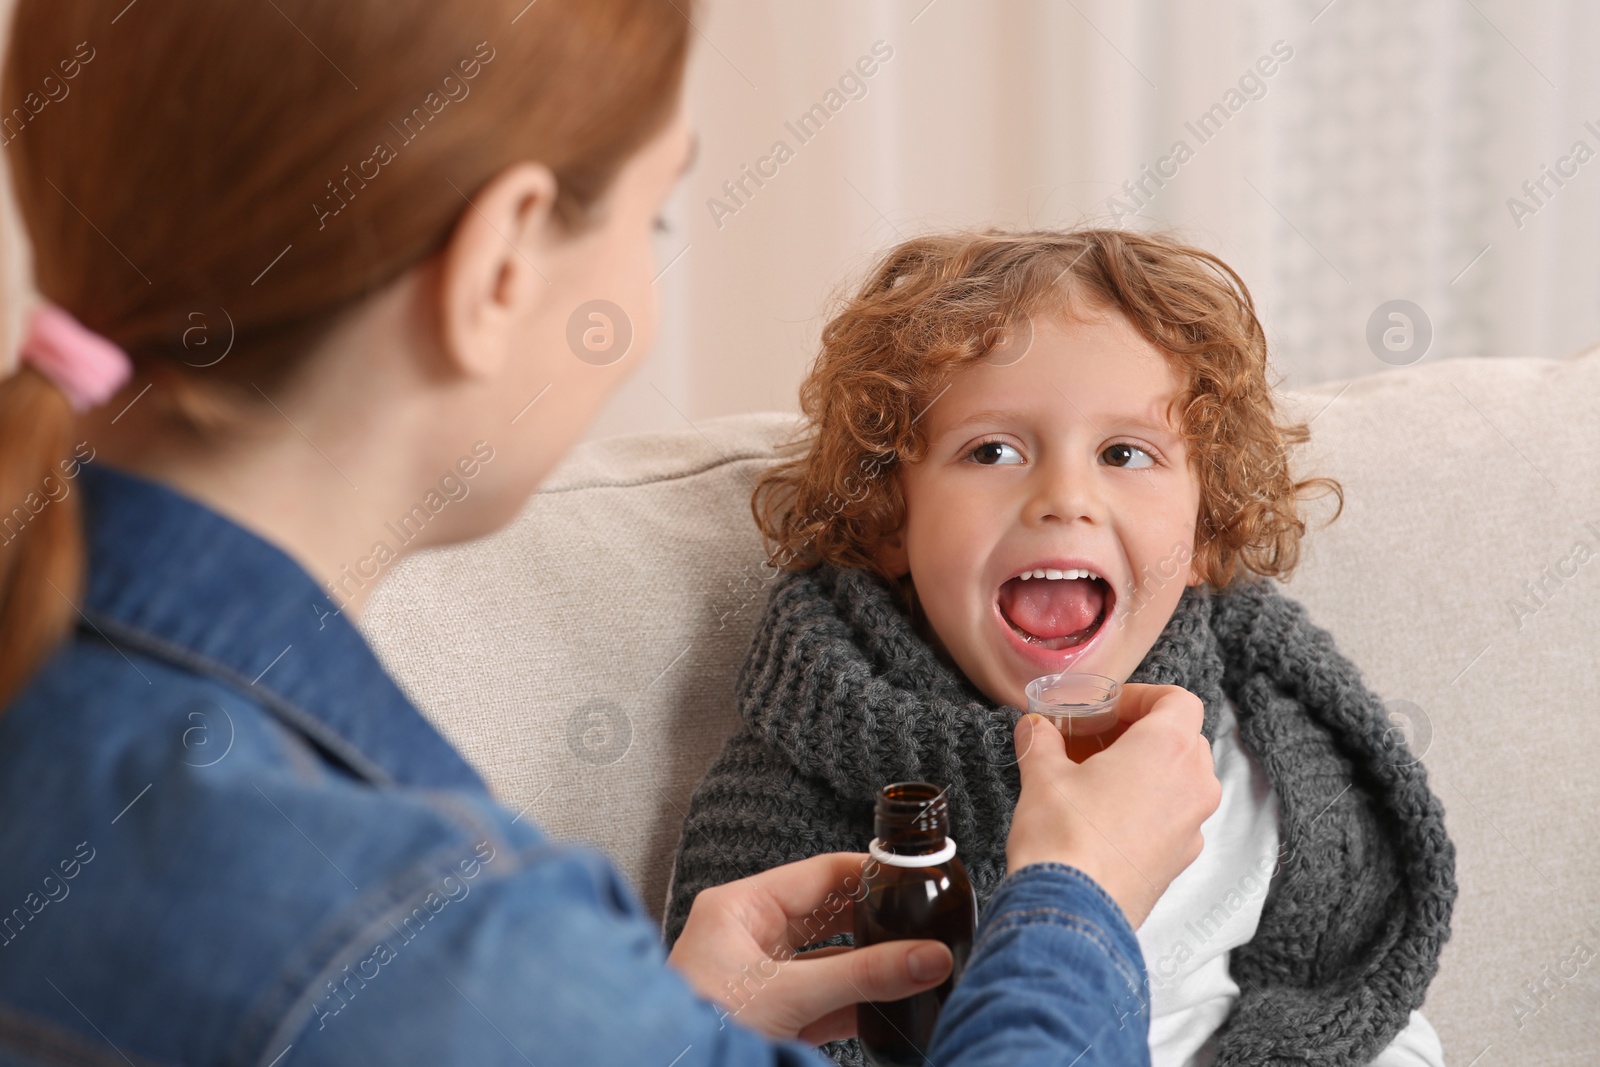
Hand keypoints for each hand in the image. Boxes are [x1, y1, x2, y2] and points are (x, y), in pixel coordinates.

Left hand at [666, 852, 953, 1044]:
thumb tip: (928, 957)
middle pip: (830, 918)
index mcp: (741, 908)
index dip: (869, 874)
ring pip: (832, 962)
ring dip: (872, 970)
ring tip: (921, 967)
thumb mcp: (788, 997)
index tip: (917, 878)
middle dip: (877, 925)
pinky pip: (826, 1000)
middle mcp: (751, 936)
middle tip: (928, 925)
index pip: (819, 874)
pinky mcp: (773, 1017)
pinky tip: (893, 1007)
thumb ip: (863, 978)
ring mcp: (763, 978)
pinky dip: (858, 1005)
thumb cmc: (701, 1029)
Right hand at [1005, 682, 1220, 928]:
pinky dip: (1150, 806)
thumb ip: (1041, 741)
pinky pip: (1175, 817)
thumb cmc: (1064, 839)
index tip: (1109, 707)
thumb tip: (1035, 728)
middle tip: (1098, 738)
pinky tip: (1106, 816)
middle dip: (1141, 732)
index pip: (1178, 700)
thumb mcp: (1042, 775)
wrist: (1072, 911)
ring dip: (1148, 769)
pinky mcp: (1181, 860)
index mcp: (1168, 749)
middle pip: (1183, 738)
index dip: (1143, 696)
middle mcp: (1193, 785)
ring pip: (1182, 779)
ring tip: (1098, 777)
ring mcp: (1193, 826)